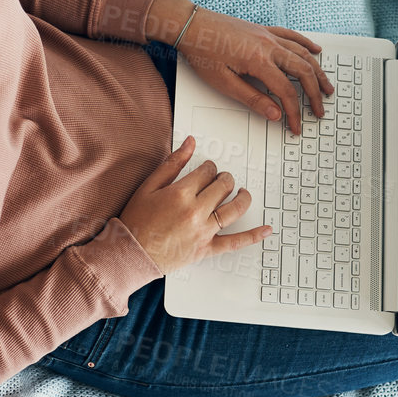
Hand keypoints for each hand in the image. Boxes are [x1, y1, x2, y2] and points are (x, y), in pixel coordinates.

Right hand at [118, 136, 270, 274]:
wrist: (131, 253)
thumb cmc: (136, 221)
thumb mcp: (149, 186)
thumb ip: (172, 163)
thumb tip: (189, 143)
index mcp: (181, 193)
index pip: (206, 172)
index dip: (208, 168)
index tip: (206, 170)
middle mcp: (195, 211)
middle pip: (223, 187)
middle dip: (224, 179)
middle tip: (221, 180)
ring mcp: (203, 231)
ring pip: (234, 209)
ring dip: (242, 198)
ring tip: (242, 193)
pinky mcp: (207, 249)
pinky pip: (235, 242)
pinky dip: (253, 236)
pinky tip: (266, 229)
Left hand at [151, 0, 330, 135]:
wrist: (191, 25)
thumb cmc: (202, 52)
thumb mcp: (223, 83)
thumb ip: (252, 99)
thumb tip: (274, 113)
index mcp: (258, 61)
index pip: (286, 92)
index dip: (294, 112)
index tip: (295, 125)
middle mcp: (268, 46)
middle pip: (303, 71)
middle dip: (314, 93)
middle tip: (319, 110)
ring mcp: (268, 36)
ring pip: (303, 54)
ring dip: (318, 71)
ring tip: (326, 87)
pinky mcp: (264, 30)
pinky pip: (293, 36)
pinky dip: (307, 44)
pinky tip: (316, 51)